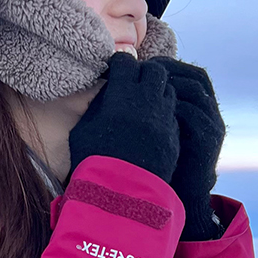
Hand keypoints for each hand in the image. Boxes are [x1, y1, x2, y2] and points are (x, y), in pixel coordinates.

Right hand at [68, 53, 178, 183]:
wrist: (120, 194)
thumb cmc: (93, 161)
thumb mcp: (83, 130)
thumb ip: (96, 105)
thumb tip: (106, 91)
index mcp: (122, 96)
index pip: (126, 62)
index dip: (119, 64)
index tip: (114, 70)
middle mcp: (147, 102)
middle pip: (154, 70)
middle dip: (143, 73)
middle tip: (133, 82)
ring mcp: (164, 119)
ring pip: (168, 90)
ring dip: (156, 92)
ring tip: (144, 103)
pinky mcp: (174, 136)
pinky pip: (173, 114)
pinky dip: (164, 113)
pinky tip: (152, 124)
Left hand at [150, 58, 224, 239]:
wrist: (182, 196)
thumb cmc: (162, 161)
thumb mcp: (160, 130)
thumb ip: (153, 109)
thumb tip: (122, 87)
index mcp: (200, 106)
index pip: (188, 72)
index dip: (166, 65)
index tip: (140, 65)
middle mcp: (210, 112)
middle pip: (195, 76)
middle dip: (167, 70)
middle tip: (140, 72)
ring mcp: (212, 125)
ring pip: (195, 90)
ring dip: (168, 85)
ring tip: (143, 88)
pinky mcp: (209, 140)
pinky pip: (193, 114)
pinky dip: (171, 107)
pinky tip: (150, 110)